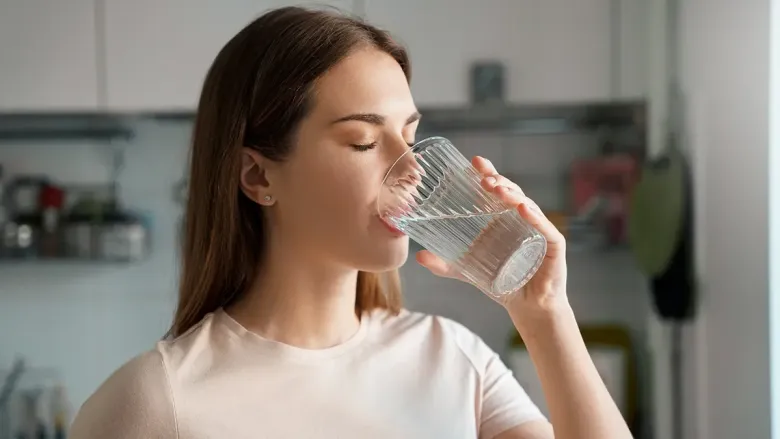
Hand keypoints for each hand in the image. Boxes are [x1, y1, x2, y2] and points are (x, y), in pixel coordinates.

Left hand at [415, 156, 568, 316]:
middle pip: (512, 192)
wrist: (528, 306)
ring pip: (527, 205)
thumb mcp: (468, 271)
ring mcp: (539, 230)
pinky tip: (523, 209)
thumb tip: (419, 256)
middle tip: (483, 178)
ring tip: (498, 189)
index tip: (474, 162)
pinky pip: (544, 228)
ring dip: (513, 195)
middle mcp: (522, 219)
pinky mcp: (553, 246)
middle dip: (498, 181)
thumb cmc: (503, 282)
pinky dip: (535, 217)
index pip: (497, 190)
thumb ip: (444, 264)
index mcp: (503, 219)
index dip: (488, 174)